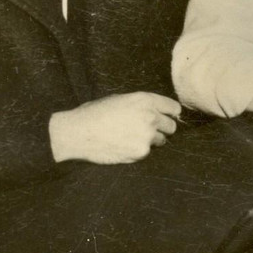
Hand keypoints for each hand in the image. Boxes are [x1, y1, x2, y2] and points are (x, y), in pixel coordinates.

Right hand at [49, 92, 181, 163]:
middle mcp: (151, 116)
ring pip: (161, 140)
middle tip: (148, 131)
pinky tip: (123, 146)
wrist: (78, 132)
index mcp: (146, 100)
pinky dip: (138, 151)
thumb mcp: (121, 99)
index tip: (166, 118)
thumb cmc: (95, 113)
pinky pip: (147, 152)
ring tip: (131, 138)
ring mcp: (147, 135)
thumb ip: (142, 104)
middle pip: (171, 126)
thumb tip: (156, 110)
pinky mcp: (141, 152)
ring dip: (151, 141)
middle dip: (162, 129)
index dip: (170, 114)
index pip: (174, 108)